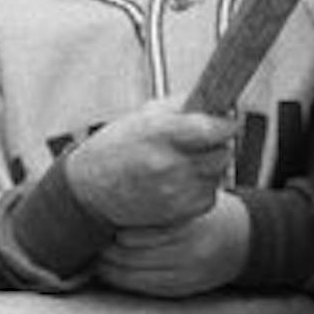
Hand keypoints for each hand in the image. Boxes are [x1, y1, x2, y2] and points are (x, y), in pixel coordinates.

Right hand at [64, 99, 237, 229]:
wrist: (88, 192)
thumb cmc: (113, 150)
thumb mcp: (143, 116)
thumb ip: (181, 107)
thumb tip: (214, 100)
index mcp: (160, 134)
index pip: (213, 129)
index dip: (226, 123)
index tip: (226, 120)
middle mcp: (169, 164)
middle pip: (222, 152)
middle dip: (218, 144)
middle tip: (203, 140)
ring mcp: (175, 192)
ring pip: (218, 175)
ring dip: (209, 167)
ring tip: (185, 161)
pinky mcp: (177, 213)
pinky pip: (208, 196)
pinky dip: (201, 188)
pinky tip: (181, 181)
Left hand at [95, 192, 251, 296]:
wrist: (243, 241)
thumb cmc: (211, 212)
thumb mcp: (192, 199)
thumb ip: (162, 201)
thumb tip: (116, 197)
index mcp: (190, 226)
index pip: (139, 233)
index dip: (114, 228)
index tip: (97, 218)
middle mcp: (188, 254)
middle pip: (132, 255)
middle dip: (106, 248)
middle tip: (88, 237)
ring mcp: (184, 276)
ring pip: (132, 275)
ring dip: (108, 267)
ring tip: (95, 253)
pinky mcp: (180, 291)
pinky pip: (142, 288)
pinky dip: (122, 280)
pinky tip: (111, 270)